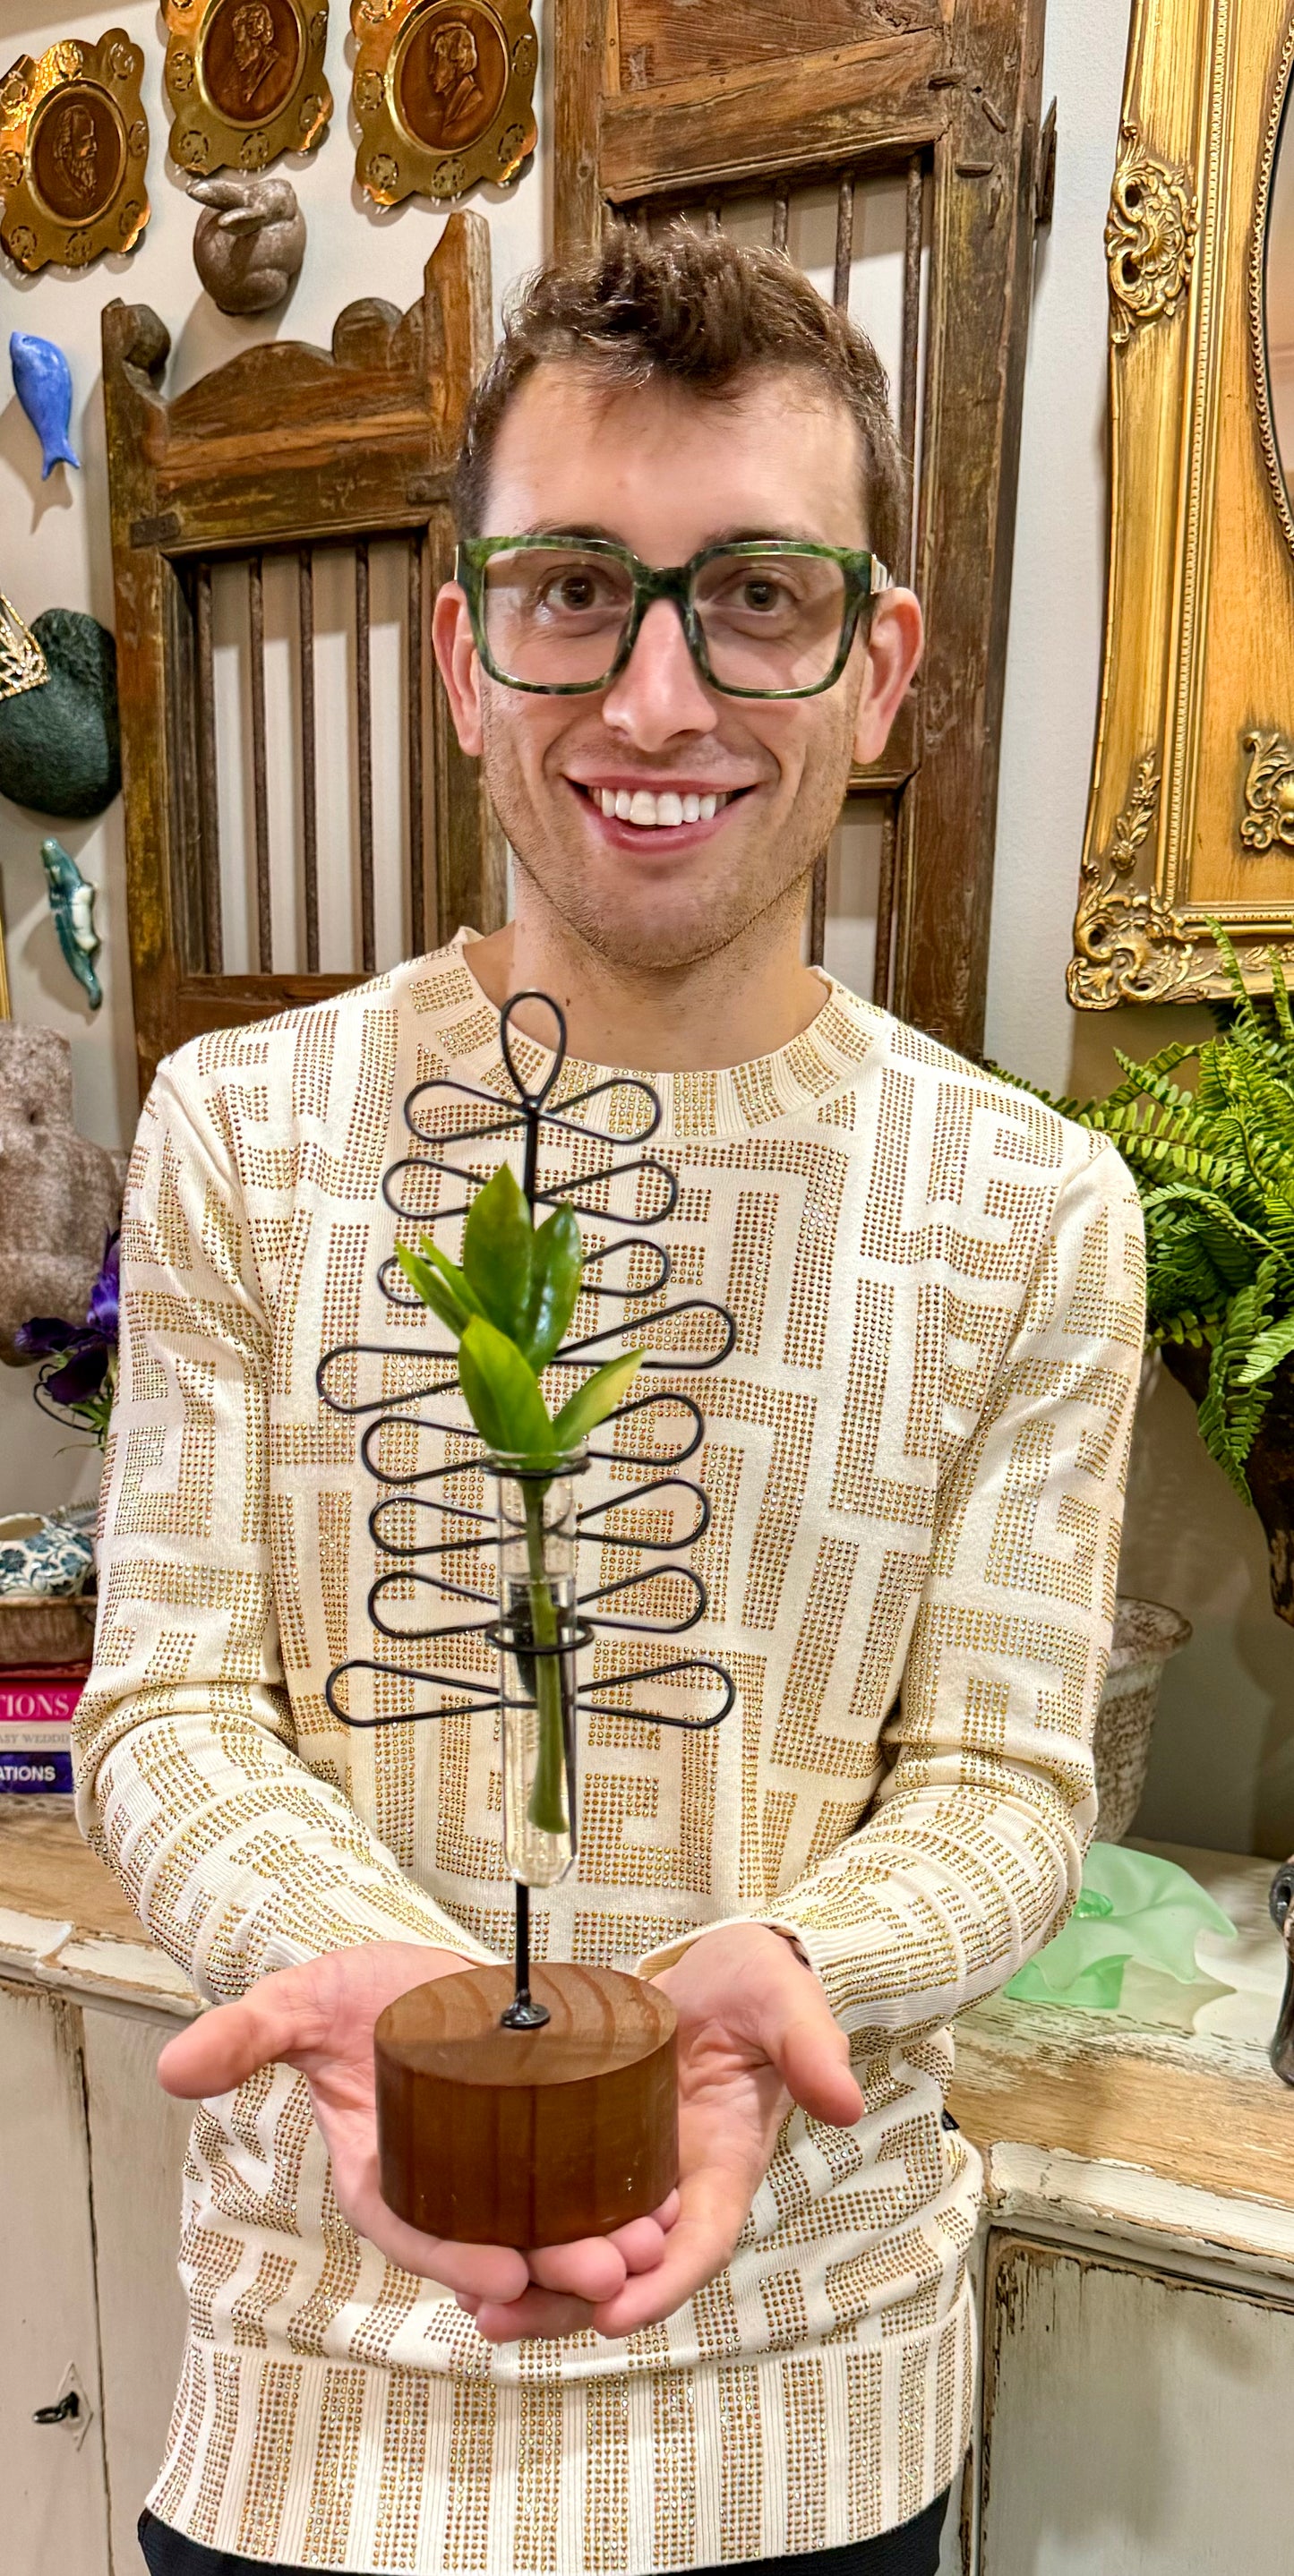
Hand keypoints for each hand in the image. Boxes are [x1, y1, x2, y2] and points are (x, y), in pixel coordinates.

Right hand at [156, 1942, 673, 2310]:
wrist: (417, 1971)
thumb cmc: (357, 1994)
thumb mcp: (302, 2002)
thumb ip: (247, 2035)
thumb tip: (175, 2070)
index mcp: (385, 2181)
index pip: (420, 2236)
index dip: (457, 2259)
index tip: (505, 2271)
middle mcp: (447, 2191)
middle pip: (499, 2245)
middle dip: (553, 2268)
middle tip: (608, 2272)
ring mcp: (501, 2174)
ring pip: (551, 2228)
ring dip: (601, 2247)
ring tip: (649, 2245)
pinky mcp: (548, 2141)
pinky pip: (585, 2186)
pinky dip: (623, 2200)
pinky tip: (667, 2204)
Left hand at [461, 1922, 862, 2341]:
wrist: (713, 1966)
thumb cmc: (757, 1984)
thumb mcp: (785, 2001)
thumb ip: (812, 2047)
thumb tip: (845, 2103)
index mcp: (725, 2167)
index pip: (698, 2244)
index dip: (661, 2286)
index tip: (615, 2315)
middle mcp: (673, 2187)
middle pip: (625, 2269)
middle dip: (568, 2301)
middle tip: (504, 2316)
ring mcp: (626, 2172)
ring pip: (580, 2250)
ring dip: (530, 2285)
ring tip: (473, 2304)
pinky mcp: (583, 2145)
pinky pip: (549, 2204)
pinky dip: (511, 2234)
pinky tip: (459, 2251)